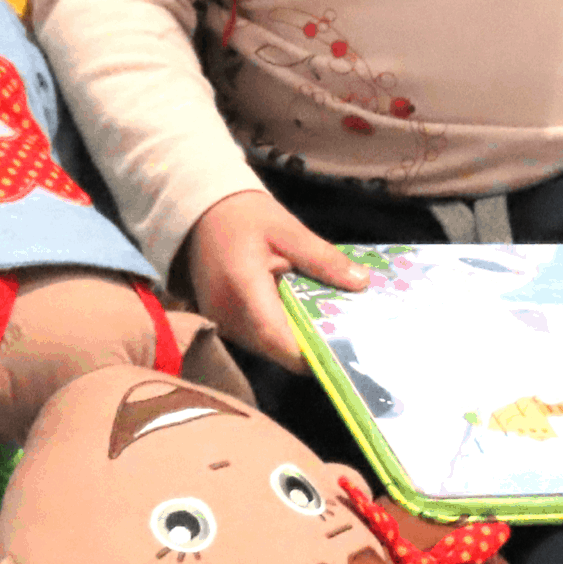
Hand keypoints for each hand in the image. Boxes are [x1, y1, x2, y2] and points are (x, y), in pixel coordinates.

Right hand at [182, 190, 368, 372]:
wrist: (201, 211)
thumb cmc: (244, 215)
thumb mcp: (288, 229)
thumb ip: (323, 259)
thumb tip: (362, 282)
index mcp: (243, 287)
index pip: (277, 338)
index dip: (309, 352)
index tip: (343, 352)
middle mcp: (226, 313)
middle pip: (274, 349)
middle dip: (309, 346)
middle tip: (346, 334)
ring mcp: (220, 320)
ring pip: (265, 347)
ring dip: (294, 339)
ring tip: (327, 323)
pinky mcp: (220, 321)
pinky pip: (255, 337)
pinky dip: (280, 330)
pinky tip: (300, 314)